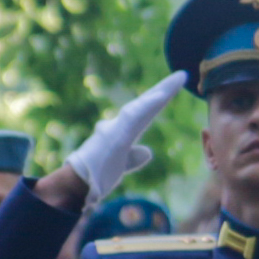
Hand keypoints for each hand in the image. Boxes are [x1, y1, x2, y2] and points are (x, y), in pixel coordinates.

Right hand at [65, 70, 190, 205]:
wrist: (78, 183)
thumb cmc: (96, 175)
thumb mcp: (122, 166)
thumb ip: (135, 157)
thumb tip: (147, 151)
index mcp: (124, 132)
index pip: (146, 113)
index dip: (159, 99)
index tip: (173, 88)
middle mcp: (120, 125)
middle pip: (146, 104)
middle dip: (164, 89)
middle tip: (181, 75)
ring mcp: (117, 129)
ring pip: (142, 107)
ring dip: (160, 93)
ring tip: (177, 80)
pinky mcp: (116, 137)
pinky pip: (135, 118)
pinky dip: (148, 106)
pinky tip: (161, 97)